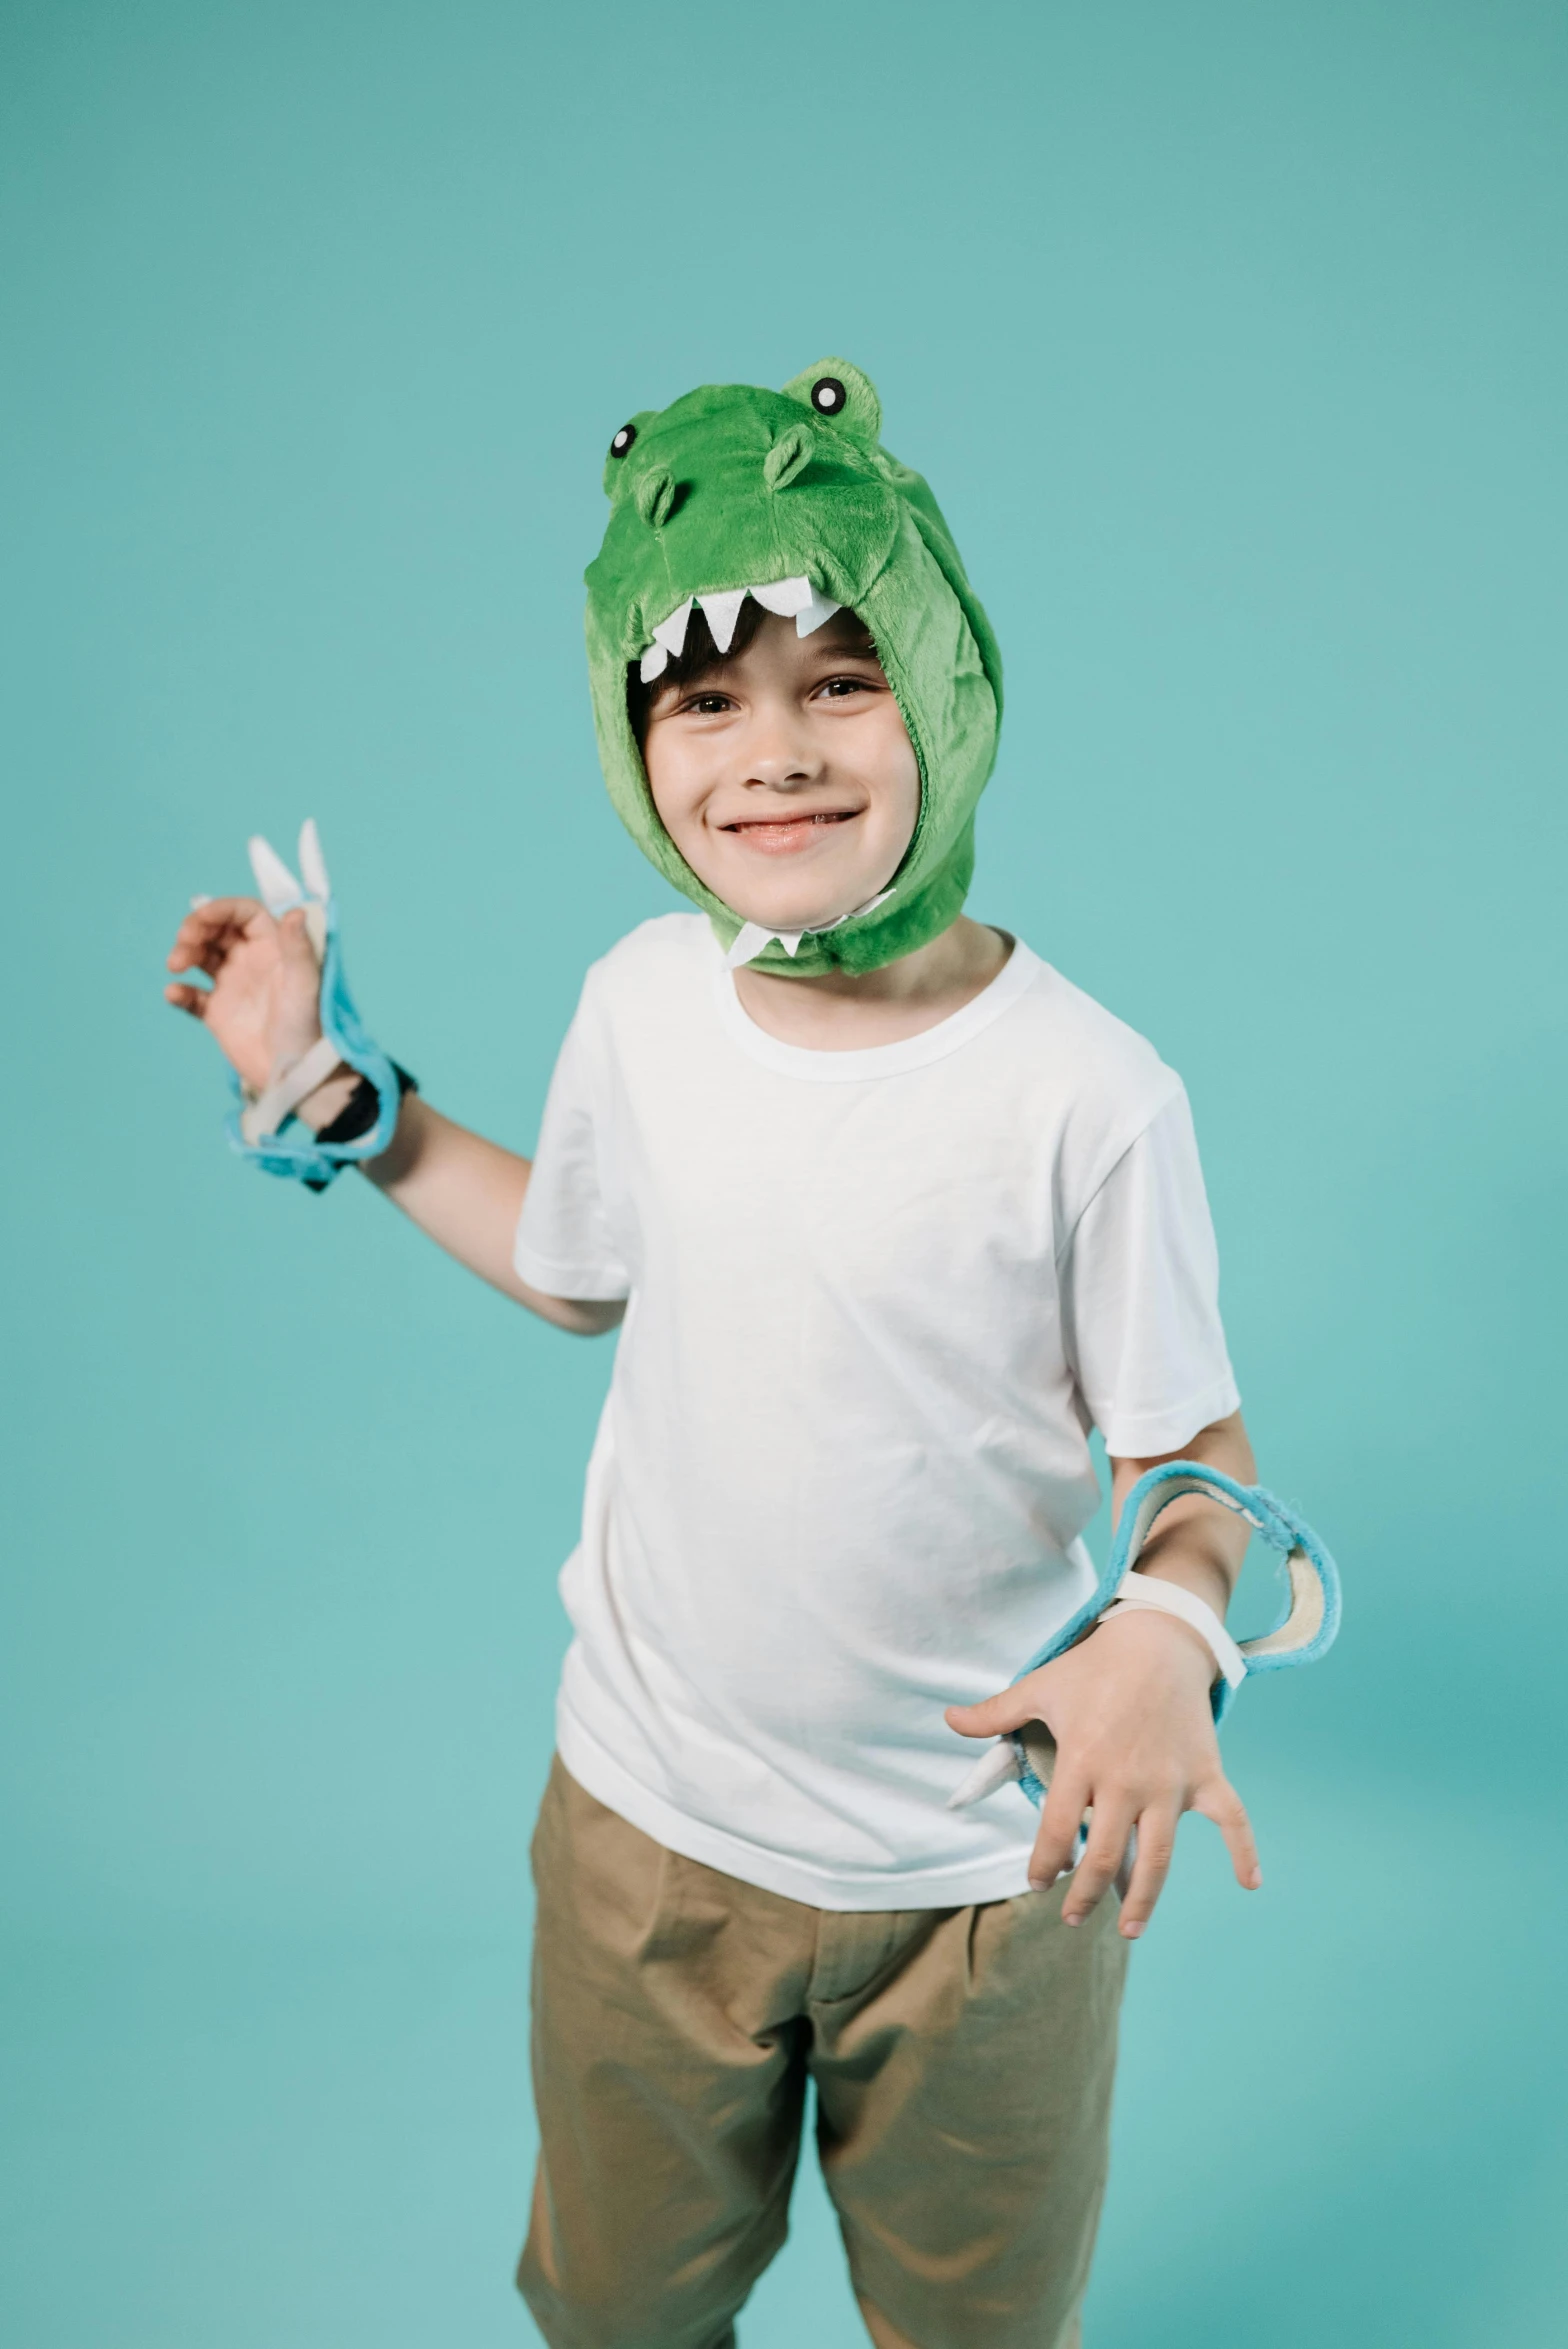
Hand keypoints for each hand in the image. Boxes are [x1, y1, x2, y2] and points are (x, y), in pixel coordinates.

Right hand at [164, 896, 326, 1096]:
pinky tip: (175, 993)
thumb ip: (298, 948)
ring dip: (184, 953)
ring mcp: (234, 986)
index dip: (221, 909)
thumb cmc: (309, 1028)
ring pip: (201, 957)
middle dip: (196, 928)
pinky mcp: (219, 1014)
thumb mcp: (306, 985)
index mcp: (274, 949)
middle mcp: (252, 962)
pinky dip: (180, 992)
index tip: (201, 916)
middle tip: (184, 942)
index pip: (244, 914)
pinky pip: (193, 996)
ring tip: (176, 965)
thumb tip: (295, 911)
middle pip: (217, 930)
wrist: (297, 1074)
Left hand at [945, 1609, 1260, 1939]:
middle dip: (1086, 1893)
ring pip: (1158, 1856)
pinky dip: (1244, 1852)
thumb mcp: (1040, 1686)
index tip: (1037, 1883)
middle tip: (1074, 1917)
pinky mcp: (1205, 1774)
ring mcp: (1170, 1782)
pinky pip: (1232, 1819)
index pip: (1058, 1831)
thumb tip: (947, 1719)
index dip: (1045, 1863)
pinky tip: (1249, 1884)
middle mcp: (1127, 1781)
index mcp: (1083, 1761)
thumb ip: (995, 1713)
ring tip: (1130, 1928)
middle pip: (1105, 1856)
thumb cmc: (1094, 1666)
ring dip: (1144, 1897)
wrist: (1158, 1638)